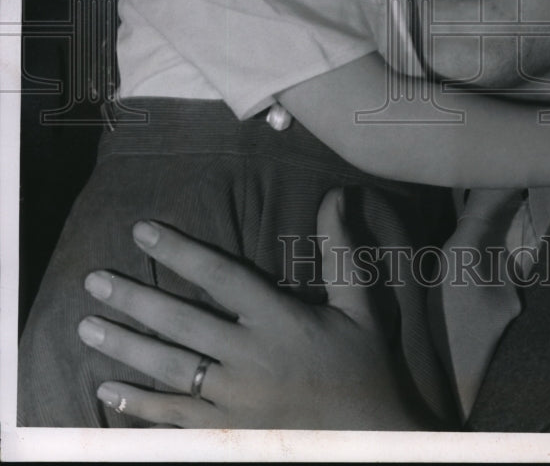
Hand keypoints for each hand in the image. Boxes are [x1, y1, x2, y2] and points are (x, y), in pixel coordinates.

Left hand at [77, 190, 426, 428]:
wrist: (375, 442)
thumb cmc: (366, 368)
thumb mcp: (362, 306)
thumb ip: (340, 250)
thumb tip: (336, 195)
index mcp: (281, 321)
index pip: (221, 277)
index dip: (180, 251)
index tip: (142, 231)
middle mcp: (252, 360)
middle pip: (182, 323)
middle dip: (133, 299)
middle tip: (93, 280)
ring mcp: (235, 402)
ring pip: (169, 369)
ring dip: (124, 346)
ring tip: (86, 326)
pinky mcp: (228, 434)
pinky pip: (174, 419)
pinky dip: (138, 405)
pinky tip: (108, 390)